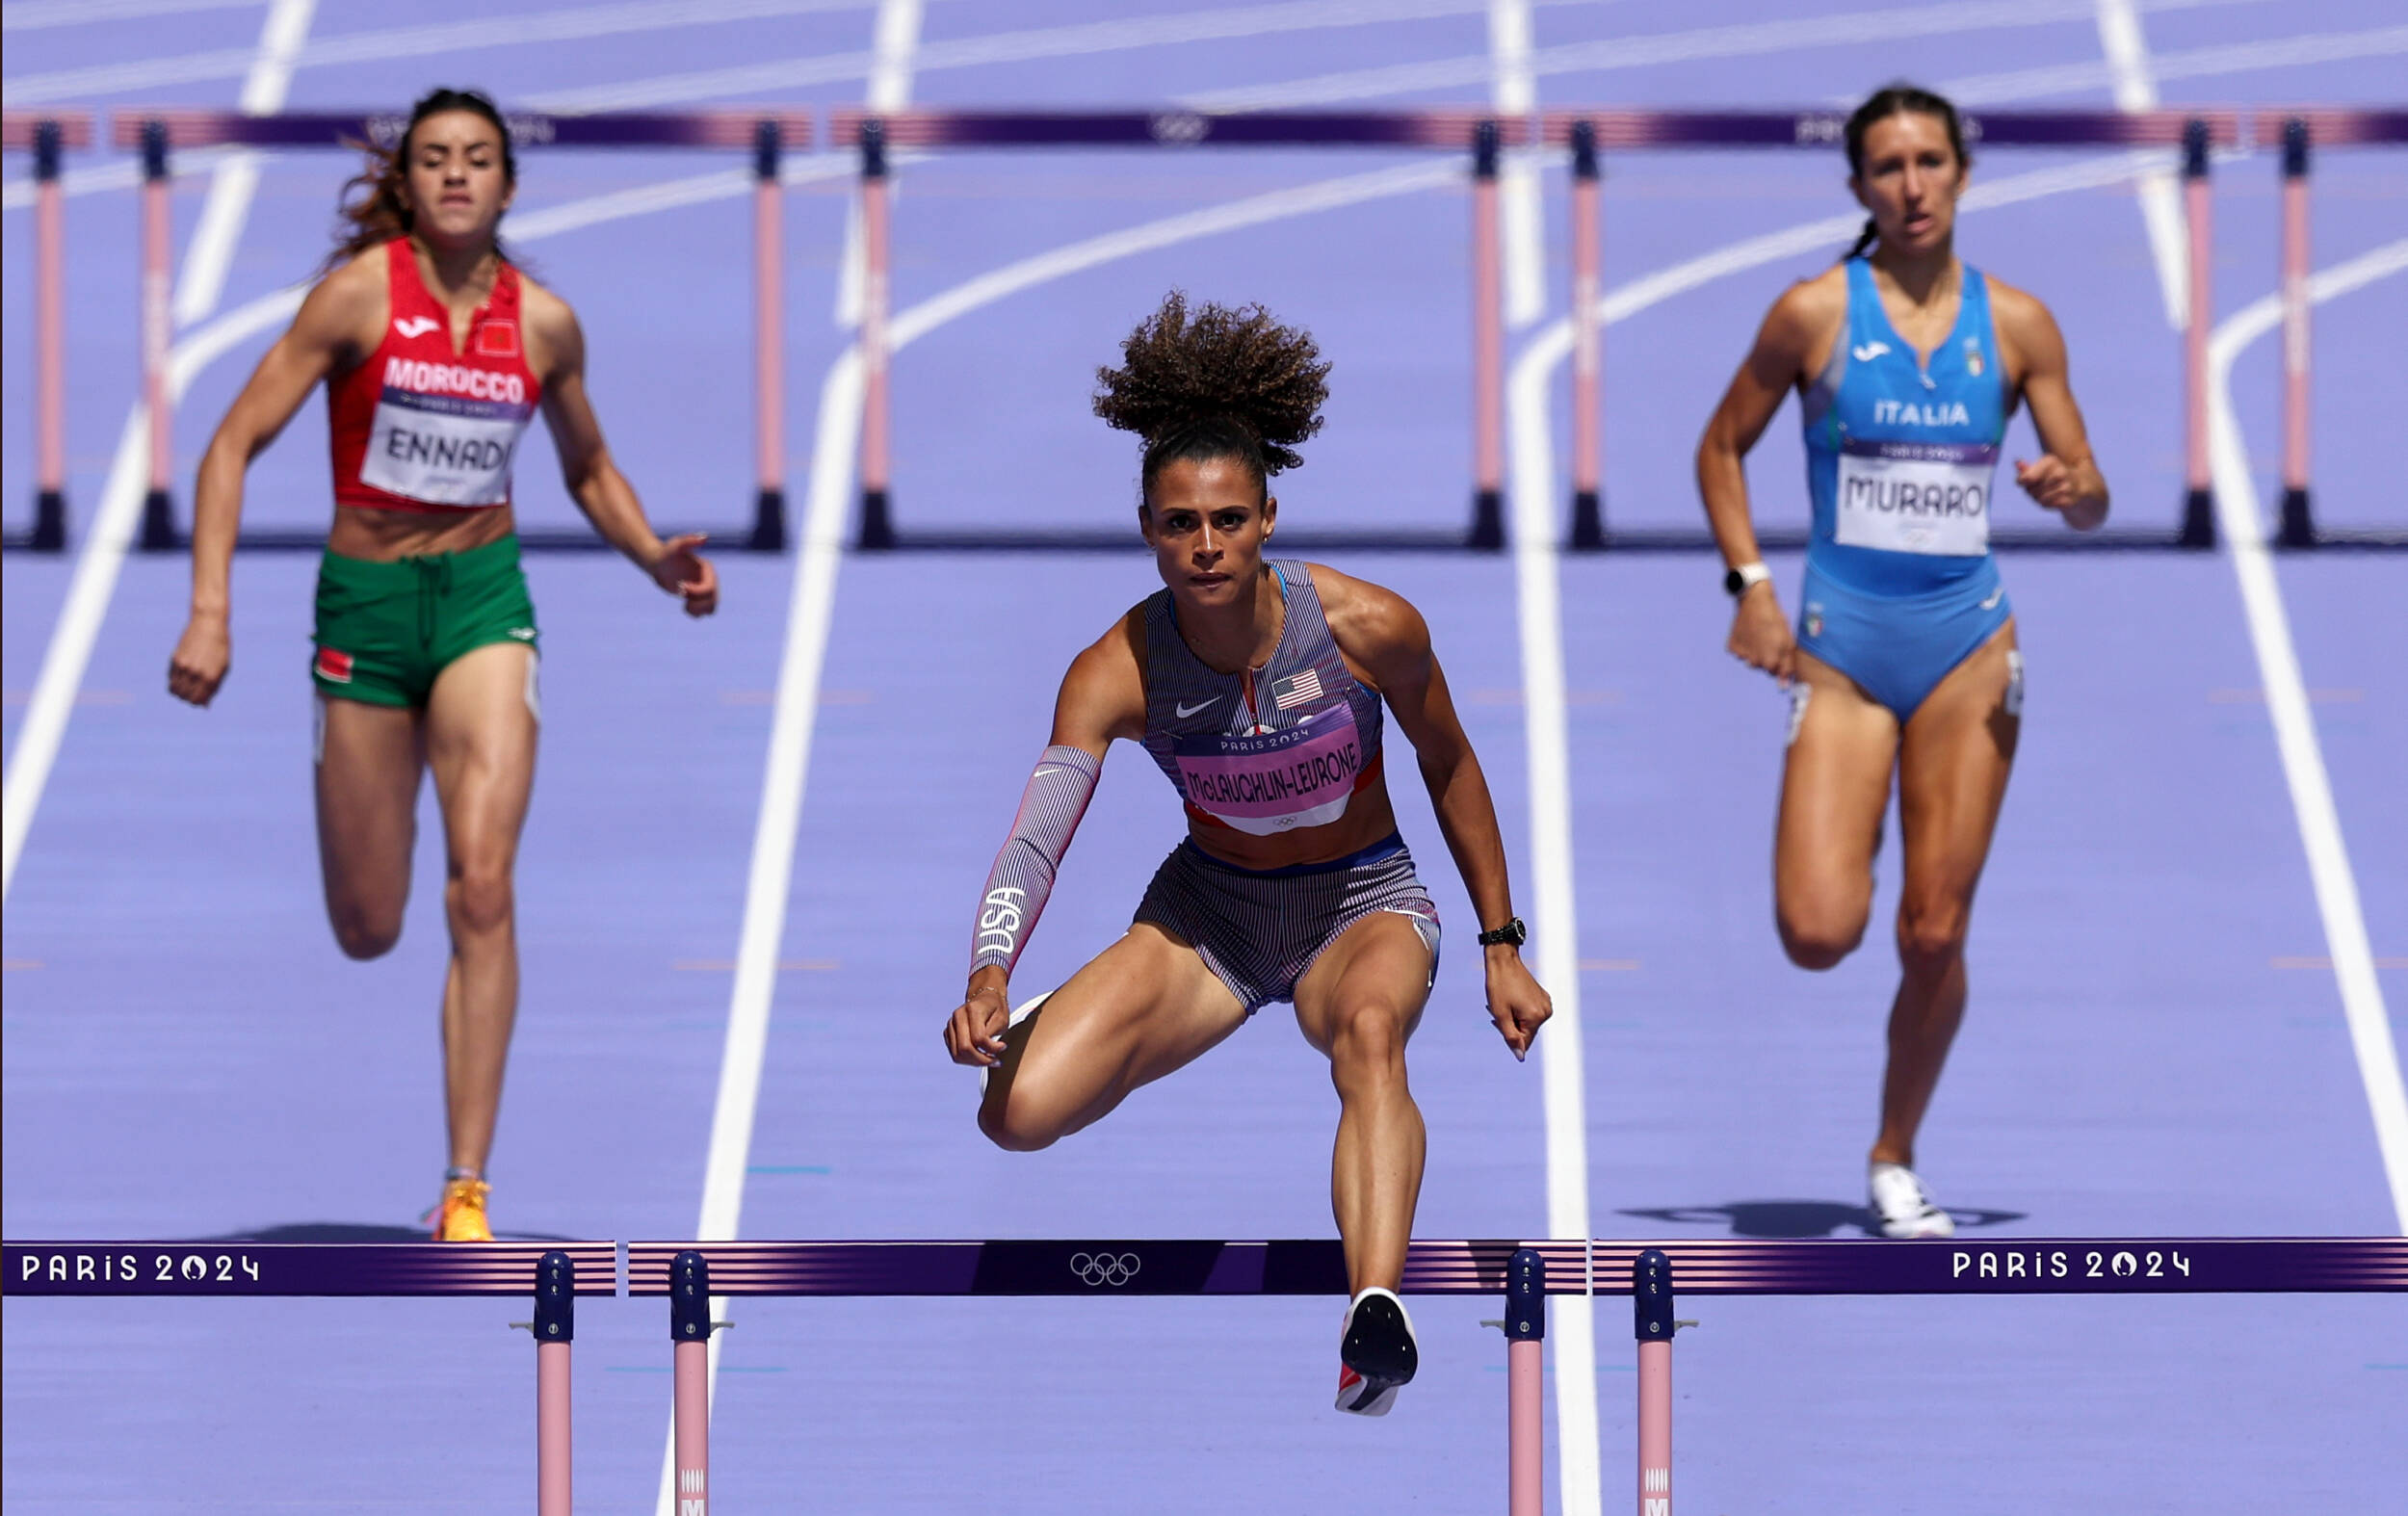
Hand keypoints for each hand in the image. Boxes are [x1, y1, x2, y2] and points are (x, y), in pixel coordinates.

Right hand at [168, 614, 230, 706]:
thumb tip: (205, 706)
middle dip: (189, 699)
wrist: (209, 624)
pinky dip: (175, 683)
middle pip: (186, 698)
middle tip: (194, 692)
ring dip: (180, 692)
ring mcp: (184, 667)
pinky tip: (183, 677)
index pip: (198, 700)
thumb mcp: (223, 667)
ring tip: (187, 686)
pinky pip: (171, 679)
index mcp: (211, 677)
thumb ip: (214, 688)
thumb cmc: (220, 647)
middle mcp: (196, 674)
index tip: (201, 699)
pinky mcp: (175, 659)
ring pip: (175, 690)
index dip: (199, 702)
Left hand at [649, 533, 717, 616]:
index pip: (709, 589)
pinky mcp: (696, 598)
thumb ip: (689, 540)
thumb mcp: (676, 546)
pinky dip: (695, 613)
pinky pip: (703, 613)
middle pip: (712, 600)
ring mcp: (703, 590)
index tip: (680, 586)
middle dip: (696, 601)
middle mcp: (709, 580)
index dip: (696, 592)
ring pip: (710, 609)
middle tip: (680, 591)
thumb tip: (705, 537)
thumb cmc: (666, 553)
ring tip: (685, 604)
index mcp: (708, 570)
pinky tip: (684, 606)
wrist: (657, 563)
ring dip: (697, 609)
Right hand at [942, 980, 1010, 1066]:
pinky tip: (980, 1056)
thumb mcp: (1002, 1018)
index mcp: (972, 1010)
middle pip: (964, 1048)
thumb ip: (992, 1033)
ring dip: (974, 1062)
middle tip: (995, 1061)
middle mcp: (958, 1016)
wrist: (986, 998)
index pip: (978, 1038)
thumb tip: (986, 1050)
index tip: (1003, 1047)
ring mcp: (951, 1024)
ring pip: (957, 1054)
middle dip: (981, 1060)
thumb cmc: (996, 1008)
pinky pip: (955, 1053)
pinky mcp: (948, 1033)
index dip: (991, 1048)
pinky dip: (967, 1060)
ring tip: (988, 1060)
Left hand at [1483, 947, 1552, 1061]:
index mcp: (1536, 1017)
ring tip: (1503, 1003)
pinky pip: (1531, 1013)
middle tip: (1497, 1010)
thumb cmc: (1499, 986)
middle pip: (1526, 1032)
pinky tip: (1511, 998)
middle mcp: (1546, 1012)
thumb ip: (1510, 1037)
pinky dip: (1519, 1010)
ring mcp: (1546, 1003)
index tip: (1497, 1020)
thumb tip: (1520, 1056)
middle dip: (1510, 1026)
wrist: (1503, 960)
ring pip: (1528, 1023)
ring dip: (1514, 1018)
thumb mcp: (1500, 1014)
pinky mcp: (1543, 997)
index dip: (1508, 1035)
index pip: (1524, 1042)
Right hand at [1726, 582, 1796, 685]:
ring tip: (1759, 634)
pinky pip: (1739, 652)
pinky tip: (1748, 633)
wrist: (1755, 601)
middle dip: (1766, 656)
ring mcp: (1741, 654)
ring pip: (1750, 660)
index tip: (1778, 648)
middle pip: (1761, 667)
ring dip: (1755, 651)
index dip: (1778, 660)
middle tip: (1769, 639)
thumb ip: (1787, 666)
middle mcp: (1753, 661)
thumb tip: (1783, 688)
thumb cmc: (1775, 620)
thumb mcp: (1788, 641)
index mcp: (1769, 662)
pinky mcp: (1732, 646)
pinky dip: (1744, 645)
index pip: (1774, 672)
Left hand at [2014, 455, 2080, 510]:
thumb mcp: (2040, 467)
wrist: (2078, 484)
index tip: (2024, 481)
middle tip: (2036, 488)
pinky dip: (2047, 504)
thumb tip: (2017, 463)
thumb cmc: (2052, 475)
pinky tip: (2051, 499)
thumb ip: (2026, 468)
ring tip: (2043, 494)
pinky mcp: (2069, 500)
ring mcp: (2066, 487)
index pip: (2027, 478)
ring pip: (2040, 499)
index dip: (2022, 481)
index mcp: (2051, 461)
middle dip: (2030, 491)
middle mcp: (2060, 472)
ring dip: (2038, 499)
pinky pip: (2048, 506)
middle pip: (2031, 490)